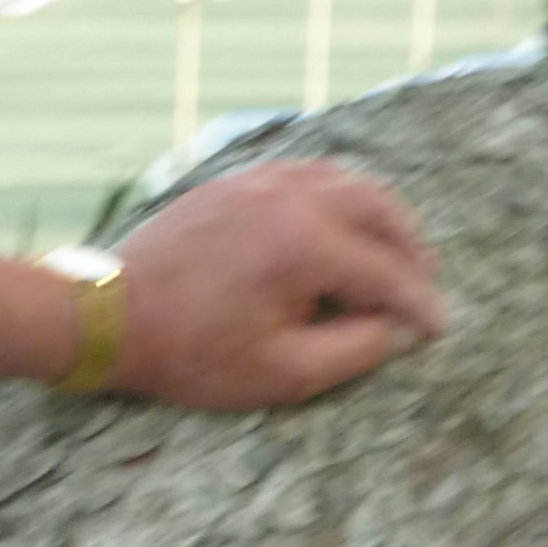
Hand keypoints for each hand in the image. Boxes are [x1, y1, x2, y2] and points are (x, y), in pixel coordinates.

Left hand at [113, 159, 443, 409]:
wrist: (108, 314)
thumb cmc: (189, 352)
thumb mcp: (279, 372)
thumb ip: (354, 350)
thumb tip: (401, 329)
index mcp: (308, 245)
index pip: (388, 273)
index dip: (419, 305)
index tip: (439, 329)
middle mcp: (294, 198)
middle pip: (382, 213)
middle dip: (411, 252)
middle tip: (424, 288)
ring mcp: (263, 179)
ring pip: (350, 183)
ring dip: (382, 217)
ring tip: (395, 254)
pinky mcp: (238, 178)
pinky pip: (310, 174)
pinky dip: (341, 196)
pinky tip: (342, 224)